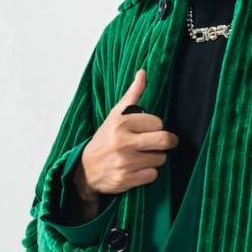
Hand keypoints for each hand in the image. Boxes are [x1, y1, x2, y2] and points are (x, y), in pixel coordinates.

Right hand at [73, 69, 179, 202]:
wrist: (84, 170)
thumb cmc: (105, 139)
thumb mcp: (115, 115)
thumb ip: (132, 95)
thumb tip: (143, 72)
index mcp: (120, 123)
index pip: (158, 123)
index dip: (156, 127)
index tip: (148, 130)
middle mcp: (121, 142)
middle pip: (165, 140)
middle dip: (167, 142)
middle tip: (161, 144)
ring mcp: (123, 162)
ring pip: (160, 159)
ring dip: (156, 159)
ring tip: (142, 156)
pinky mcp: (125, 179)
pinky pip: (153, 175)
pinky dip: (148, 174)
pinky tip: (137, 169)